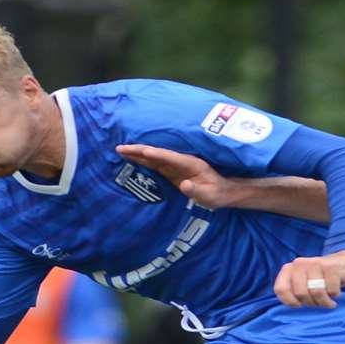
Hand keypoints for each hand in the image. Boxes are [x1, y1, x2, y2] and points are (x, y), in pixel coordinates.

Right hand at [115, 144, 237, 208]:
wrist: (224, 191)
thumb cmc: (217, 194)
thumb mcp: (209, 195)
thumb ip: (197, 190)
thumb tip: (184, 185)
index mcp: (190, 164)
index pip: (169, 157)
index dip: (155, 154)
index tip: (141, 151)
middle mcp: (181, 162)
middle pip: (156, 154)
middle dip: (138, 151)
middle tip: (120, 148)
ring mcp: (176, 166)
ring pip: (153, 158)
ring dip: (138, 154)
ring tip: (121, 150)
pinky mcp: (173, 172)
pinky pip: (155, 164)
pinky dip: (143, 161)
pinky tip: (133, 160)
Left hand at [274, 251, 344, 308]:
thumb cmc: (322, 278)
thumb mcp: (304, 284)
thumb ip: (294, 291)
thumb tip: (292, 304)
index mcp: (289, 269)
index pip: (280, 289)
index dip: (290, 302)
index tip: (300, 305)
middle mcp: (299, 263)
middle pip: (300, 293)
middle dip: (311, 303)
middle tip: (318, 302)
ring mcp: (315, 263)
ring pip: (316, 292)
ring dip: (324, 302)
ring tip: (328, 302)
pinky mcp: (331, 266)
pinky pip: (331, 290)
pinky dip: (335, 295)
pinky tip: (336, 292)